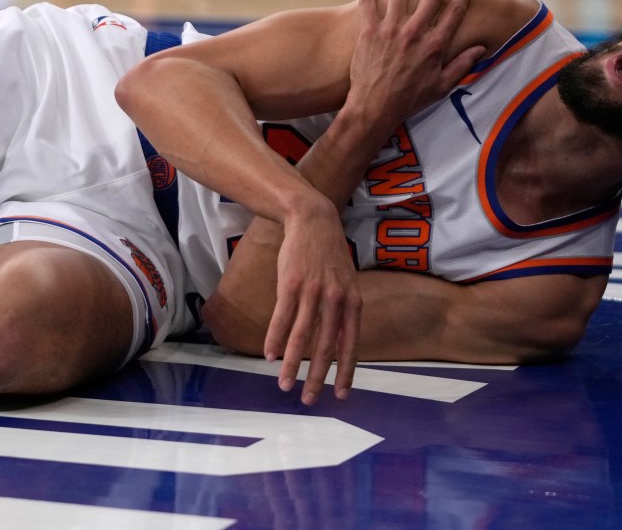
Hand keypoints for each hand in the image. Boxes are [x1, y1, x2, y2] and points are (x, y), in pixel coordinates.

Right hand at [264, 195, 360, 405]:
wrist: (314, 221)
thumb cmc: (330, 256)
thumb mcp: (348, 283)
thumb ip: (345, 312)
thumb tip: (341, 344)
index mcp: (353, 302)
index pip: (350, 345)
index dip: (346, 372)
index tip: (340, 395)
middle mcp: (336, 300)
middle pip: (325, 347)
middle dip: (317, 378)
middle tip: (310, 400)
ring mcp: (313, 292)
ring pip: (301, 338)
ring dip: (290, 365)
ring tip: (283, 385)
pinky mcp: (291, 285)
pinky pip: (282, 318)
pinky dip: (274, 339)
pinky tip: (268, 356)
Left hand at [347, 0, 485, 133]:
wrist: (376, 106)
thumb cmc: (410, 99)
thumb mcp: (441, 86)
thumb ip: (462, 65)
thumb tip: (480, 49)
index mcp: (435, 45)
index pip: (455, 11)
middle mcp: (415, 32)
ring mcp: (391, 30)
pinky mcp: (370, 32)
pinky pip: (369, 5)